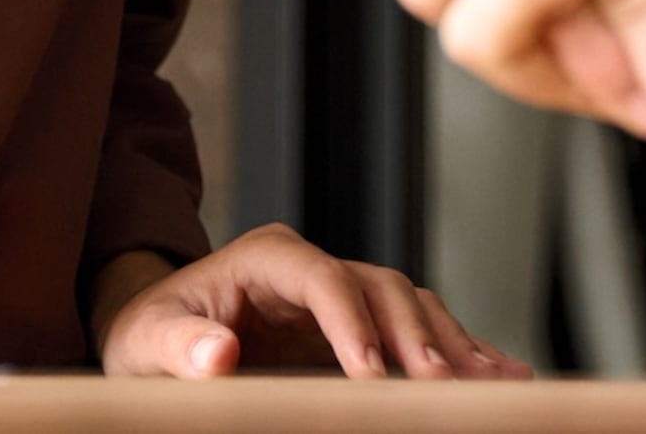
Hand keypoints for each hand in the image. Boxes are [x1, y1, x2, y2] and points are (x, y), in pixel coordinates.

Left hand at [91, 226, 528, 378]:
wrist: (160, 332)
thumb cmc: (149, 336)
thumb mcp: (147, 342)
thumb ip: (180, 346)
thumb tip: (219, 353)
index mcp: (269, 257)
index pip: (324, 278)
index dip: (352, 323)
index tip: (372, 374)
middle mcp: (315, 265)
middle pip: (380, 288)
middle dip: (416, 338)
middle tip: (444, 388)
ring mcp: (343, 291)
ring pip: (412, 307)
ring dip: (451, 344)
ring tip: (494, 383)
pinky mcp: (359, 325)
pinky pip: (416, 333)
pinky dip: (456, 352)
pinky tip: (499, 373)